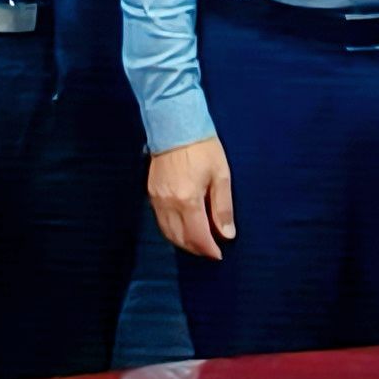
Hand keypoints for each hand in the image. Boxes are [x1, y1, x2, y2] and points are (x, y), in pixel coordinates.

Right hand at [152, 133, 235, 259]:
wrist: (174, 124)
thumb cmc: (203, 147)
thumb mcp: (220, 175)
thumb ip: (222, 207)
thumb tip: (227, 234)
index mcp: (187, 200)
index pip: (197, 236)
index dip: (208, 249)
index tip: (219, 254)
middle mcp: (168, 204)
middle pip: (180, 239)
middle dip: (196, 249)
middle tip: (210, 250)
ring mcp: (156, 199)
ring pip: (168, 233)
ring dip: (183, 242)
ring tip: (199, 243)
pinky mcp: (150, 193)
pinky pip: (161, 221)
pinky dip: (172, 231)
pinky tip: (183, 228)